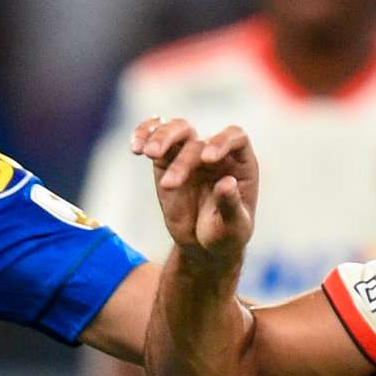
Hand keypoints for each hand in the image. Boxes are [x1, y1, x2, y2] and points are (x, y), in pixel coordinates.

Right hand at [132, 116, 258, 265]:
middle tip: (161, 158)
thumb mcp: (233, 227)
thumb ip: (231, 205)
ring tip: (147, 153)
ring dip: (160, 137)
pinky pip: (155, 138)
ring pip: (176, 130)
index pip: (235, 137)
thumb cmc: (225, 234)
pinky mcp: (167, 160)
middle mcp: (214, 151)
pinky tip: (136, 147)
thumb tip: (226, 183)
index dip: (221, 141)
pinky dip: (145, 135)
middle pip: (197, 136)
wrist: (202, 245)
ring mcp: (190, 153)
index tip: (208, 159)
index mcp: (239, 162)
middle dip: (180, 146)